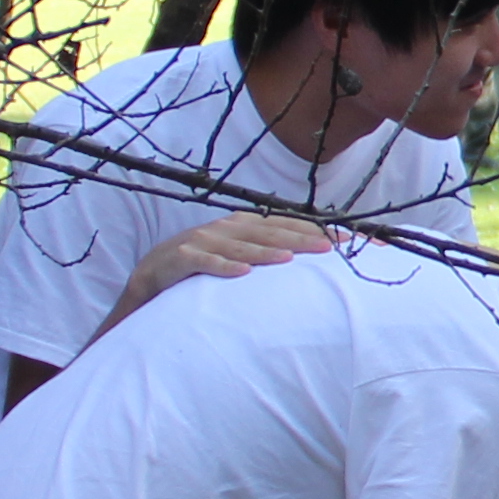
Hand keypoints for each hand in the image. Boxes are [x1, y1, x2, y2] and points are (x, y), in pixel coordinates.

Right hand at [130, 214, 332, 306]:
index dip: (316, 230)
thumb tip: (313, 259)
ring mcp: (204, 241)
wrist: (151, 272)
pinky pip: (206, 263)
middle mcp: (227, 228)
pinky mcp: (182, 258)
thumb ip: (269, 251)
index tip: (347, 240)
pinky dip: (224, 266)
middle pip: (269, 233)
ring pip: (241, 246)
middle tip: (329, 248)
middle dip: (301, 239)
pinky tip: (242, 273)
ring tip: (291, 259)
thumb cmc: (203, 264)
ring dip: (266, 253)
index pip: (287, 225)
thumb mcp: (238, 254)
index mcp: (245, 224)